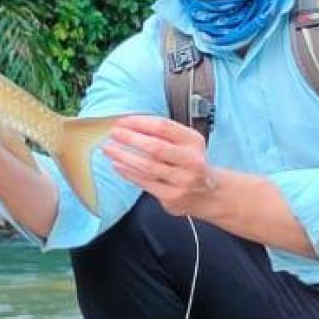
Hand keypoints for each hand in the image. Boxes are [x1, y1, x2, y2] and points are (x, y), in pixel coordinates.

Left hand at [102, 114, 218, 216]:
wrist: (210, 194)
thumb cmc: (190, 164)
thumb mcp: (186, 144)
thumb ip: (164, 135)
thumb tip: (129, 125)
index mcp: (194, 142)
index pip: (164, 127)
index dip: (139, 123)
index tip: (122, 122)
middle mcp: (191, 161)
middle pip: (155, 147)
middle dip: (130, 139)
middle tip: (113, 134)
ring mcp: (182, 180)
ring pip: (147, 166)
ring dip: (124, 156)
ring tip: (108, 149)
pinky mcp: (172, 196)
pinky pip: (145, 182)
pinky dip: (128, 173)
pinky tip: (117, 165)